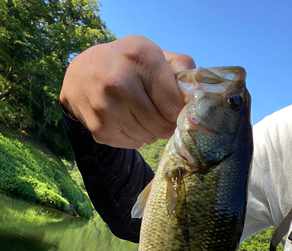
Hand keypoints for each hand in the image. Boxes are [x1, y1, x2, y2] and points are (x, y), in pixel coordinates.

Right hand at [60, 35, 195, 148]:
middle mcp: (119, 83)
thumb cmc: (125, 64)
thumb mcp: (151, 52)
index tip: (178, 109)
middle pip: (161, 125)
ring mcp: (106, 109)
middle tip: (163, 115)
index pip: (173, 105)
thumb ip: (180, 66)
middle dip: (167, 124)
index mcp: (139, 59)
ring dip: (153, 131)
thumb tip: (197, 93)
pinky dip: (137, 137)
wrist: (80, 76)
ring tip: (145, 115)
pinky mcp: (99, 129)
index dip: (180, 112)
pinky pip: (133, 144)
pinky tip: (130, 121)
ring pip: (148, 137)